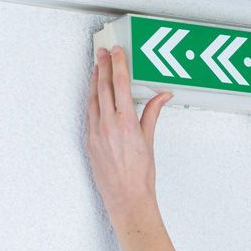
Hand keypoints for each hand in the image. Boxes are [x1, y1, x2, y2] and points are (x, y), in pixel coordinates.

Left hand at [85, 45, 173, 212]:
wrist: (127, 198)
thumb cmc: (140, 175)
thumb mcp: (149, 141)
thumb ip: (152, 114)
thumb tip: (162, 96)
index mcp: (125, 122)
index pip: (120, 84)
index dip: (118, 64)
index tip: (117, 52)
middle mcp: (107, 125)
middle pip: (102, 87)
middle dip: (102, 66)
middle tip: (102, 52)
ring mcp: (95, 133)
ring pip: (92, 99)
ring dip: (94, 81)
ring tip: (96, 68)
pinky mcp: (89, 141)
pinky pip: (89, 114)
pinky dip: (91, 100)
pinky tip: (93, 94)